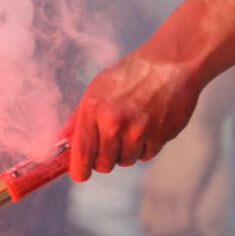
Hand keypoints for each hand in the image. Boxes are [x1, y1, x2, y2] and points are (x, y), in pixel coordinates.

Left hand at [69, 46, 207, 178]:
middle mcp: (114, 122)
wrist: (173, 62)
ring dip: (127, 151)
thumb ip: (79, 117)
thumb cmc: (133, 73)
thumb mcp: (99, 87)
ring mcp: (138, 131)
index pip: (81, 153)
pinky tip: (149, 125)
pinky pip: (146, 156)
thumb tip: (61, 140)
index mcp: (94, 107)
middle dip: (105, 158)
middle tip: (111, 142)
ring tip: (134, 127)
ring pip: (125, 161)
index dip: (79, 170)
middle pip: (103, 164)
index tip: (80, 173)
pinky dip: (146, 146)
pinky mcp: (160, 137)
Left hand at [141, 126, 229, 235]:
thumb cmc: (192, 139)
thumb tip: (182, 192)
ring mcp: (167, 195)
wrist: (199, 123)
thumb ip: (174, 182)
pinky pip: (182, 226)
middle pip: (157, 233)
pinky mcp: (182, 193)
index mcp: (151, 186)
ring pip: (170, 233)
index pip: (148, 223)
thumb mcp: (178, 164)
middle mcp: (154, 194)